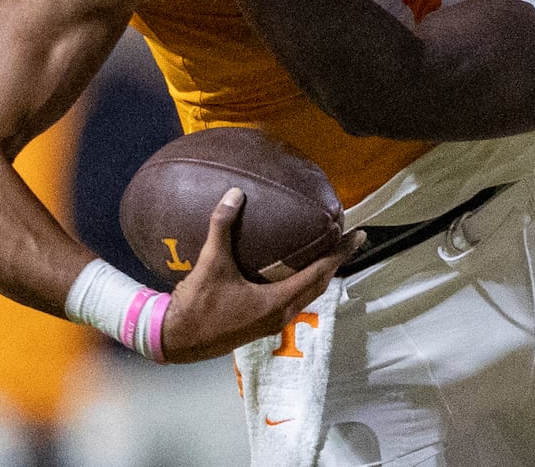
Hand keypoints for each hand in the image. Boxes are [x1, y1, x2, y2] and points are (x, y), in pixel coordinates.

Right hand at [160, 187, 362, 362]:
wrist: (176, 341)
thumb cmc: (198, 306)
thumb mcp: (211, 263)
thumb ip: (222, 227)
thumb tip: (234, 193)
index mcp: (276, 303)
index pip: (319, 273)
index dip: (339, 253)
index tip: (357, 236)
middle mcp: (280, 315)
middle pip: (319, 285)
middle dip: (335, 262)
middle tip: (346, 239)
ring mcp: (271, 322)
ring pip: (307, 295)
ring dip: (320, 274)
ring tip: (326, 251)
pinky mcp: (261, 324)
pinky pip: (293, 299)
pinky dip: (302, 282)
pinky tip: (293, 269)